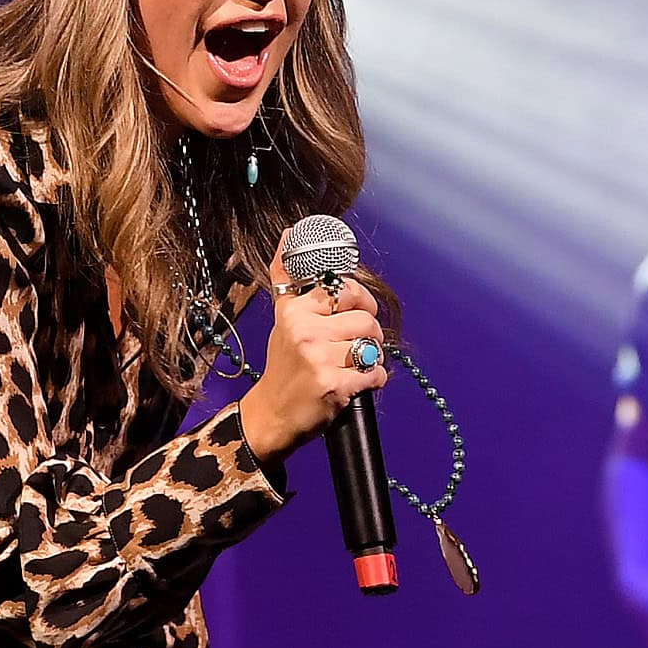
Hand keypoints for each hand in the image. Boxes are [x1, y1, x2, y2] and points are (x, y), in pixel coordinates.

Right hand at [237, 240, 389, 464]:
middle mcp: (305, 332)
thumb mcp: (283, 317)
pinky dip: (373, 381)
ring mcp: (319, 360)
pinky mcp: (334, 387)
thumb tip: (290, 232)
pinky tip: (356, 383)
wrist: (272, 414)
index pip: (345, 289)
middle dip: (369, 333)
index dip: (360, 300)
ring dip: (372, 358)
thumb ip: (287, 276)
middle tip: (357, 345)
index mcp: (295, 310)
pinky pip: (375, 374)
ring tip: (354, 364)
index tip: (356, 311)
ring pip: (373, 346)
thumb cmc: (283, 365)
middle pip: (366, 318)